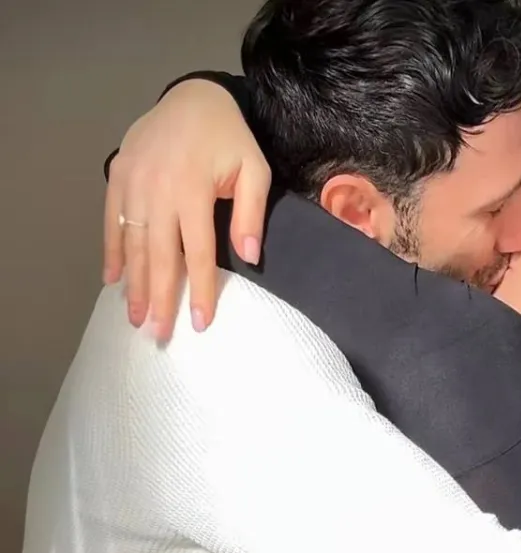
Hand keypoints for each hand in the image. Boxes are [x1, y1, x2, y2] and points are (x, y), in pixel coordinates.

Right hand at [104, 81, 271, 338]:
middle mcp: (159, 189)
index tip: (200, 323)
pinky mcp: (117, 175)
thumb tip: (250, 257)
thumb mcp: (254, 169)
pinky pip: (112, 220)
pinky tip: (112, 281)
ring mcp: (133, 182)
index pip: (197, 252)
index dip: (200, 289)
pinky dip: (111, 252)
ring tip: (136, 317)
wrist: (192, 95)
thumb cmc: (229, 138)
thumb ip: (252, 213)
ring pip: (133, 243)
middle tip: (159, 334)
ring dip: (133, 284)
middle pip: (159, 255)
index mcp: (193, 189)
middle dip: (160, 298)